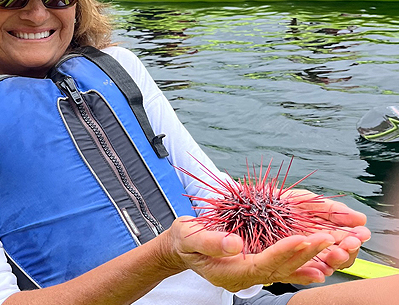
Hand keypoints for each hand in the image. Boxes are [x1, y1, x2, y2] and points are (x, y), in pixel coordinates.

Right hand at [159, 216, 338, 291]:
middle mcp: (245, 277)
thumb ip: (211, 241)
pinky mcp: (257, 267)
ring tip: (333, 248)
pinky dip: (303, 268)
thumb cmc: (184, 241)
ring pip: (287, 270)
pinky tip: (321, 268)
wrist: (181, 249)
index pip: (262, 263)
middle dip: (305, 253)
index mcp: (230, 272)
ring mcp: (252, 274)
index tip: (302, 239)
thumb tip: (235, 244)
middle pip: (280, 268)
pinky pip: (283, 270)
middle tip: (326, 239)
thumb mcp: (189, 236)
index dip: (284, 252)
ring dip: (311, 259)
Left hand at [282, 189, 369, 276]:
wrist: (251, 205)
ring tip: (337, 252)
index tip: (361, 234)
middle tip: (350, 244)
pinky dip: (310, 273)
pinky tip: (321, 270)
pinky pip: (297, 273)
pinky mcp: (281, 263)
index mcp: (323, 233)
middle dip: (347, 251)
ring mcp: (299, 256)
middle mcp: (314, 248)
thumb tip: (360, 219)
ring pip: (323, 266)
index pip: (346, 243)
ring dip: (333, 261)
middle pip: (338, 257)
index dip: (355, 240)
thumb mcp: (307, 201)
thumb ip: (331, 210)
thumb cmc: (279, 202)